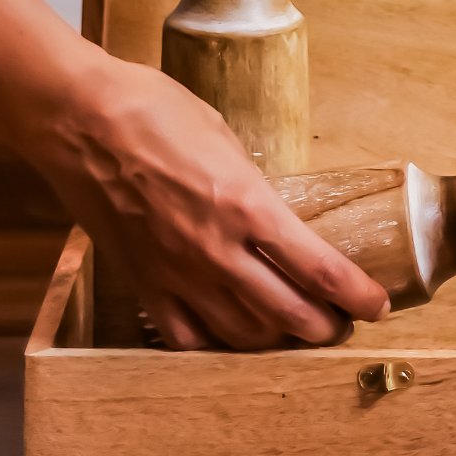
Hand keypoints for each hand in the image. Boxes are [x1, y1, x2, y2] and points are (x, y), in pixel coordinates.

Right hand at [19, 52, 389, 349]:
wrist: (79, 120)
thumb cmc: (153, 111)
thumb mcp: (225, 137)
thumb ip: (251, 185)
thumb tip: (270, 211)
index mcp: (247, 205)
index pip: (318, 268)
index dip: (356, 294)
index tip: (377, 305)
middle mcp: (217, 249)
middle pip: (289, 313)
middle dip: (325, 326)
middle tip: (341, 325)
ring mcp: (177, 272)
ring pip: (242, 333)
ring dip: (277, 340)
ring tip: (293, 334)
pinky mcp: (143, 282)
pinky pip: (186, 335)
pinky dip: (215, 343)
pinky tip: (228, 336)